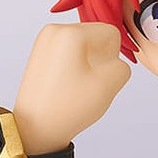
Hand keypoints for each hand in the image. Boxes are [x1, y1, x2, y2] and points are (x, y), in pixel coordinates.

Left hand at [13, 22, 129, 153]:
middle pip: (96, 37)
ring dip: (88, 63)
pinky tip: (68, 85)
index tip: (99, 77)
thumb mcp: (108, 85)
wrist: (35, 127)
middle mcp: (54, 30)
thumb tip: (114, 62)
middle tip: (87, 84)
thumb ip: (123, 66)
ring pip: (84, 45)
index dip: (113, 58)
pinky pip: (70, 53)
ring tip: (76, 85)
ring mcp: (44, 41)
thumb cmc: (66, 108)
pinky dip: (74, 66)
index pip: (111, 34)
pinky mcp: (40, 53)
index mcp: (70, 33)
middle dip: (99, 59)